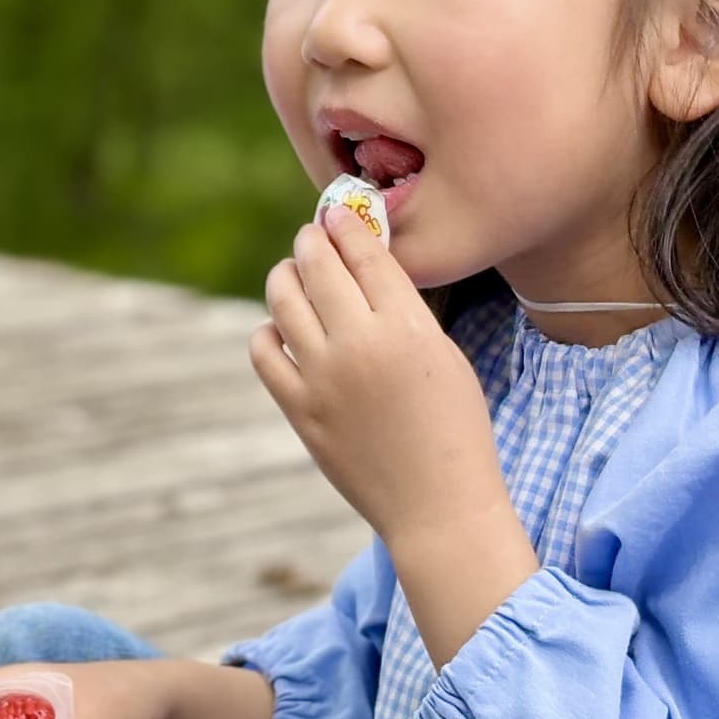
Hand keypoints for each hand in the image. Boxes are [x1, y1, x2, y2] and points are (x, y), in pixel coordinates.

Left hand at [251, 207, 537, 663]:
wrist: (438, 505)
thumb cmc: (454, 428)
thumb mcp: (444, 355)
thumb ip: (403, 309)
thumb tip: (362, 263)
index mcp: (407, 328)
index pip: (365, 253)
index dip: (347, 225)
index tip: (337, 214)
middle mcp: (359, 346)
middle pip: (317, 265)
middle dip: (311, 240)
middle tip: (312, 236)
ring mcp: (322, 378)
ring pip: (283, 299)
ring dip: (285, 275)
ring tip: (292, 273)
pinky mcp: (299, 409)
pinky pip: (264, 351)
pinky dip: (269, 331)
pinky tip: (283, 330)